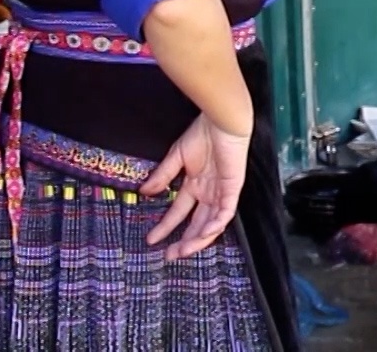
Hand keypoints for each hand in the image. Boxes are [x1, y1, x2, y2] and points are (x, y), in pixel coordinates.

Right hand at [140, 112, 251, 259]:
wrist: (221, 121)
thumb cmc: (203, 133)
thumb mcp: (177, 157)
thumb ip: (163, 176)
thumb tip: (144, 191)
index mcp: (196, 185)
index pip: (180, 212)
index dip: (166, 226)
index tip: (151, 239)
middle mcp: (208, 192)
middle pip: (197, 224)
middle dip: (184, 241)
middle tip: (170, 255)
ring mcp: (221, 192)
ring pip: (211, 224)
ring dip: (198, 239)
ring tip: (182, 250)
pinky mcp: (232, 188)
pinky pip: (226, 212)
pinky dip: (216, 224)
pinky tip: (205, 234)